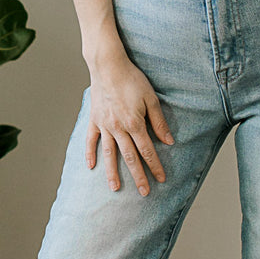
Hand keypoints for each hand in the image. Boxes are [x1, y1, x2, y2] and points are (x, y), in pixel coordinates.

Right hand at [85, 51, 173, 194]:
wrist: (108, 65)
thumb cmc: (132, 79)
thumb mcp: (151, 98)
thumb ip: (159, 121)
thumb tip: (169, 141)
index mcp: (134, 124)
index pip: (147, 150)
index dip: (155, 166)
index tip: (161, 179)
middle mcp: (118, 128)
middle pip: (130, 157)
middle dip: (138, 176)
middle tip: (144, 193)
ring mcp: (104, 125)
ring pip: (110, 154)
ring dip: (112, 173)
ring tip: (115, 188)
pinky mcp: (94, 120)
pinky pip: (91, 140)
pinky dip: (90, 154)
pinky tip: (91, 167)